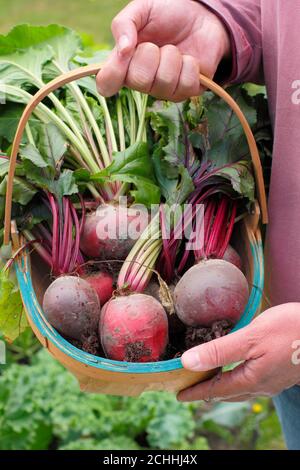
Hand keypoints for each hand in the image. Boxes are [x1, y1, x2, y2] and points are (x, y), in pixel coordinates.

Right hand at [97, 0, 229, 100]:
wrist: (202, 14)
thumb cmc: (168, 13)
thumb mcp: (142, 9)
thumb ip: (125, 24)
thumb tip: (122, 49)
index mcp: (124, 64)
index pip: (106, 84)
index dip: (111, 75)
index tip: (123, 55)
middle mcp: (143, 82)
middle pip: (137, 81)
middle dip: (149, 54)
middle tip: (155, 45)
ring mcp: (165, 89)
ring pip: (163, 81)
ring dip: (171, 57)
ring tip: (174, 49)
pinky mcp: (187, 91)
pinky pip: (185, 84)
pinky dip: (189, 64)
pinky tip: (188, 59)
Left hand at [177, 303, 299, 401]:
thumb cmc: (290, 331)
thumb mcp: (250, 337)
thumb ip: (219, 351)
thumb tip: (188, 363)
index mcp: (251, 379)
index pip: (215, 389)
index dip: (195, 391)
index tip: (179, 395)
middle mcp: (262, 385)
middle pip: (228, 392)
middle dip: (207, 391)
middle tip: (190, 389)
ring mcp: (274, 380)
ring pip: (242, 389)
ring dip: (224, 387)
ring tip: (211, 382)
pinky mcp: (283, 372)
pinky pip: (254, 382)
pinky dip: (239, 379)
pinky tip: (241, 371)